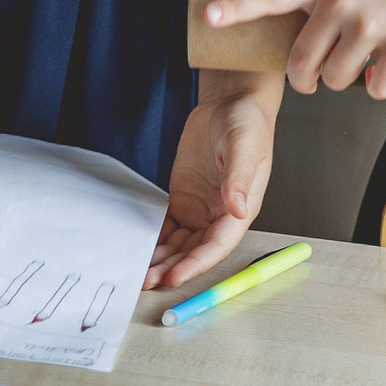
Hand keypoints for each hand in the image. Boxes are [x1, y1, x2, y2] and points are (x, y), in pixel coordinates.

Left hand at [148, 69, 280, 288]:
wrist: (231, 103)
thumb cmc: (247, 123)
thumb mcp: (245, 145)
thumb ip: (239, 177)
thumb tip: (237, 208)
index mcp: (240, 208)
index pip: (217, 245)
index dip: (196, 264)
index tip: (174, 277)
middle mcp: (220, 215)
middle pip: (195, 251)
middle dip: (172, 268)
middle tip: (145, 282)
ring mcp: (201, 208)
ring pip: (180, 243)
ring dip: (162, 258)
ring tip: (138, 273)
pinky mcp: (184, 197)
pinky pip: (169, 224)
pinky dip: (156, 238)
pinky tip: (140, 248)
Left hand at [202, 0, 385, 98]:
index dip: (237, 8)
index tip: (208, 16)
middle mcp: (340, 4)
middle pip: (301, 63)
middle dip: (303, 78)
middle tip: (310, 77)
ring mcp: (370, 27)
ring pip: (336, 80)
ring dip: (340, 80)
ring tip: (354, 61)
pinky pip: (376, 88)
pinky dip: (377, 85)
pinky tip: (382, 68)